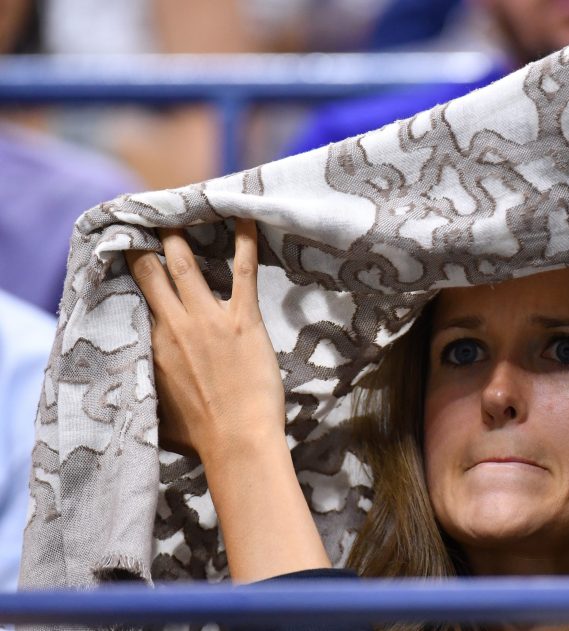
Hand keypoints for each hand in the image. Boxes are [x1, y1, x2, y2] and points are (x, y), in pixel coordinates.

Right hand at [125, 220, 329, 580]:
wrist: (236, 443)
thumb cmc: (199, 437)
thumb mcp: (156, 412)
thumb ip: (146, 389)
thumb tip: (139, 390)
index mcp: (150, 344)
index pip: (135, 294)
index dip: (133, 267)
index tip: (132, 247)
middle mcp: (173, 324)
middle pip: (153, 269)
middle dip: (152, 239)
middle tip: (156, 216)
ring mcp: (207, 319)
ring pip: (187, 263)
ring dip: (184, 234)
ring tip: (187, 211)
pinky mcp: (242, 321)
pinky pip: (242, 271)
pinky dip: (244, 241)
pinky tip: (246, 215)